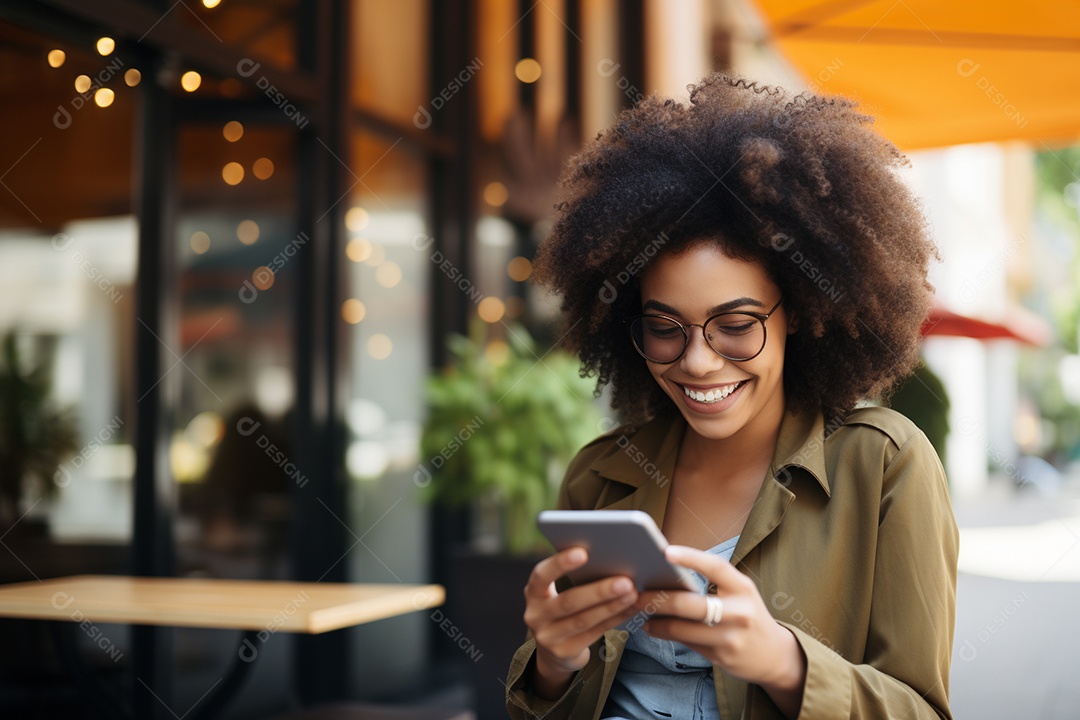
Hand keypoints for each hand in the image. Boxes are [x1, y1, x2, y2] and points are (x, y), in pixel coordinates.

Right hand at [522, 547, 639, 698]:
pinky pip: (595, 633)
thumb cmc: (563, 608)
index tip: (583, 552)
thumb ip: (573, 578)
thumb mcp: (556, 593)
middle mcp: (536, 616)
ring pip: (584, 620)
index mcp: (533, 593)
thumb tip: (610, 559)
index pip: (541, 576)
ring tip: (633, 594)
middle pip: (569, 602)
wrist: (554, 650)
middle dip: (599, 591)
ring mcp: (549, 637)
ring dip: (612, 606)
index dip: (560, 564)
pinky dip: (615, 619)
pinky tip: (630, 609)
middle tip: (625, 581)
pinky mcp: (565, 652)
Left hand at [635, 545, 805, 716]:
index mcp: (743, 587)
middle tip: (636, 593)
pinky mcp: (722, 656)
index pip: (716, 567)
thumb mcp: (739, 594)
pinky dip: (666, 634)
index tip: (665, 552)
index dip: (690, 557)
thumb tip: (668, 573)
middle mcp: (739, 612)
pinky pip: (687, 643)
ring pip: (683, 628)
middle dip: (658, 599)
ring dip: (656, 621)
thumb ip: (713, 584)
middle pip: (691, 604)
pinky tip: (653, 627)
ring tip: (639, 612)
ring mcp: (730, 637)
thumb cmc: (748, 615)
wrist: (774, 655)